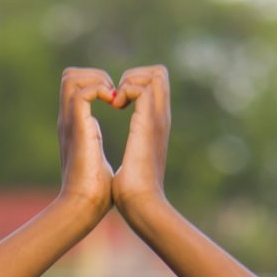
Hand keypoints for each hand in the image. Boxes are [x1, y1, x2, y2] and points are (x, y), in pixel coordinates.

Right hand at [57, 68, 116, 218]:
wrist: (84, 207)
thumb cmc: (94, 193)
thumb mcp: (97, 160)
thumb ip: (95, 145)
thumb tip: (97, 145)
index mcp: (75, 126)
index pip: (77, 88)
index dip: (98, 85)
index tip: (119, 101)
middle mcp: (68, 120)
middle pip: (70, 75)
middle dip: (96, 76)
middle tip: (116, 96)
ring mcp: (70, 122)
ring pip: (71, 76)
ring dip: (97, 80)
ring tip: (115, 99)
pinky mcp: (76, 127)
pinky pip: (82, 92)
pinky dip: (99, 90)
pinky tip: (114, 105)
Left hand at [110, 65, 170, 214]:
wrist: (141, 203)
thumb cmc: (133, 191)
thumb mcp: (135, 161)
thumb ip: (136, 149)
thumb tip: (132, 153)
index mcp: (156, 125)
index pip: (156, 85)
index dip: (135, 85)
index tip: (117, 104)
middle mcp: (161, 117)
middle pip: (160, 73)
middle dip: (134, 77)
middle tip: (117, 99)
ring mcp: (157, 118)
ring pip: (155, 73)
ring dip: (131, 80)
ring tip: (116, 103)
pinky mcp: (148, 122)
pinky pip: (141, 86)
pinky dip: (125, 90)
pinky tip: (115, 108)